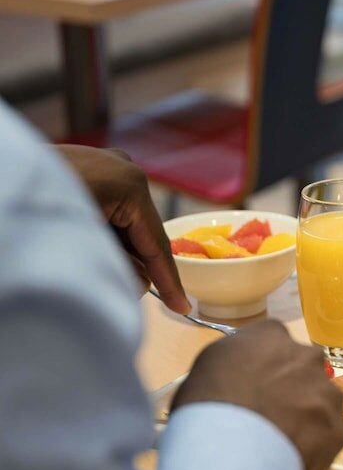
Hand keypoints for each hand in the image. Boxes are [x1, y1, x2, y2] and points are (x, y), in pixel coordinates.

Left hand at [56, 144, 189, 314]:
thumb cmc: (32, 211)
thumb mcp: (86, 248)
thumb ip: (120, 269)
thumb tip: (136, 281)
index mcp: (131, 185)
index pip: (157, 243)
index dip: (169, 281)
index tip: (182, 305)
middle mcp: (124, 168)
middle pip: (141, 232)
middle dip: (130, 260)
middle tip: (106, 277)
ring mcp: (105, 164)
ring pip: (122, 222)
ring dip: (110, 246)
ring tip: (79, 252)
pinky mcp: (86, 168)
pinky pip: (105, 210)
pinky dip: (97, 232)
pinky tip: (77, 240)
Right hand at [171, 320, 342, 469]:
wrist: (231, 450)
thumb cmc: (205, 405)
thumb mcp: (206, 369)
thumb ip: (232, 365)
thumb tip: (236, 379)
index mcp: (271, 335)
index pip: (274, 344)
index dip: (264, 368)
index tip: (254, 386)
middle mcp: (306, 357)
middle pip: (302, 372)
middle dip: (290, 391)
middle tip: (268, 416)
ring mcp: (327, 394)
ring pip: (319, 405)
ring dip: (304, 420)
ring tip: (278, 445)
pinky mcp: (337, 430)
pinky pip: (324, 440)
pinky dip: (311, 451)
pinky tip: (288, 462)